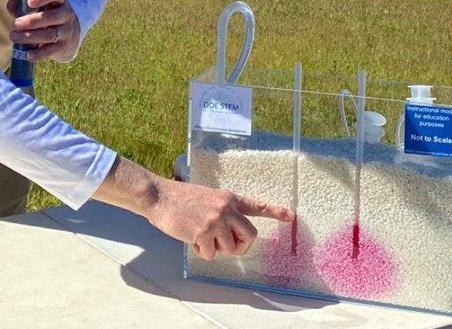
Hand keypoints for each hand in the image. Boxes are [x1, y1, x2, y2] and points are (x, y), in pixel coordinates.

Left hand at [7, 0, 79, 62]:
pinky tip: (26, 54)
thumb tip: (10, 5)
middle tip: (15, 24)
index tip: (29, 2)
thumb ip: (23, 5)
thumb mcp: (38, 7)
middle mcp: (66, 14)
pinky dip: (38, 54)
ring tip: (13, 37)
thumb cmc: (46, 14)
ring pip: (50, 35)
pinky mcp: (63, 46)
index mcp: (60, 0)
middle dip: (32, 21)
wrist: (65, 32)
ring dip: (30, 37)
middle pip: (52, 17)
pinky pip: (50, 50)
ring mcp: (66, 31)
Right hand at [148, 178, 293, 259]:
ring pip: (229, 249)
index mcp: (228, 198)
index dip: (275, 212)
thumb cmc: (180, 200)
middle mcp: (226, 208)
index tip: (291, 216)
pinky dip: (200, 252)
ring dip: (215, 249)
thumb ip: (223, 214)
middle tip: (224, 245)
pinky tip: (190, 238)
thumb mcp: (207, 200)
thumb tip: (230, 238)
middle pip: (250, 235)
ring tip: (199, 235)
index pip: (256, 206)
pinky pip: (210, 255)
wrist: (160, 196)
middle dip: (240, 246)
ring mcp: (216, 219)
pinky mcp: (204, 231)